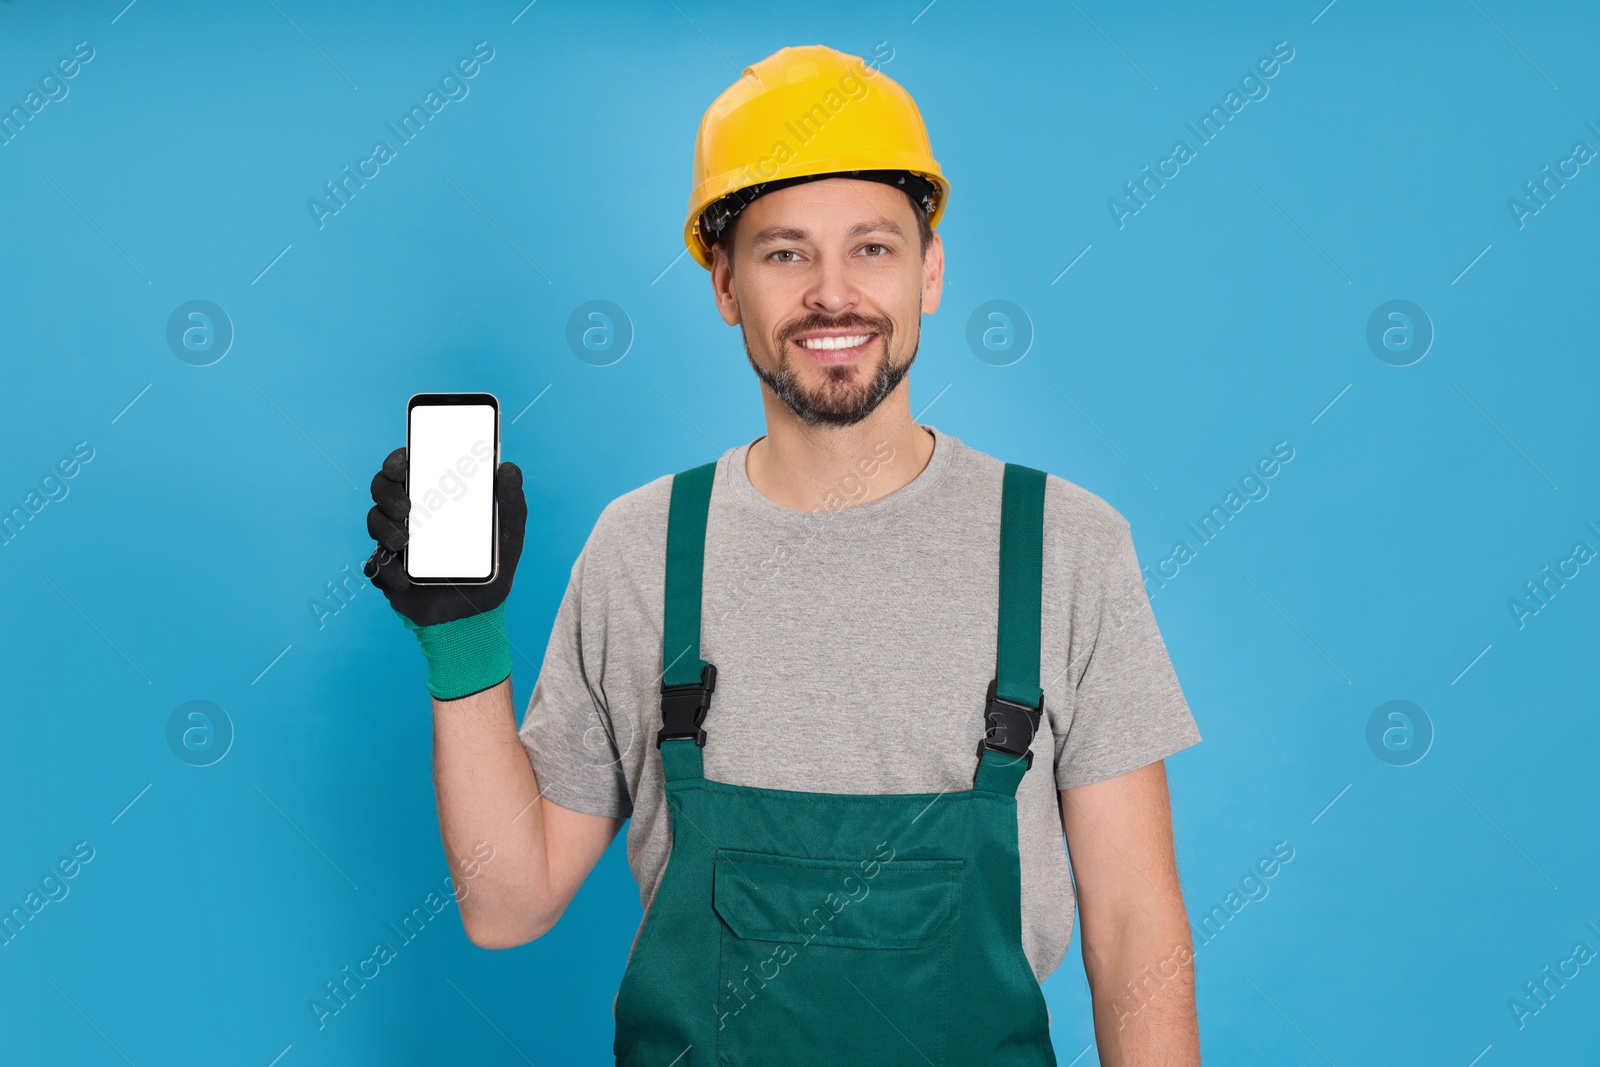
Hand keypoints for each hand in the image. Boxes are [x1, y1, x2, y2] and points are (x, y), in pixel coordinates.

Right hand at [362, 445, 527, 627]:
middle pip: (382, 490)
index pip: (408, 468)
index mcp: (436, 500)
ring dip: (384, 529)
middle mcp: (411, 516)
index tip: (403, 462)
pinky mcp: (388, 572)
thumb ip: (511, 505)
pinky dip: (384, 571)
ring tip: (404, 544)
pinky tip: (403, 579)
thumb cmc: (490, 570)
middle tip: (406, 507)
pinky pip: (374, 566)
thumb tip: (509, 468)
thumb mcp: (509, 538)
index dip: (398, 460)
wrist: (476, 616)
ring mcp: (396, 543)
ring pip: (374, 522)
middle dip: (386, 492)